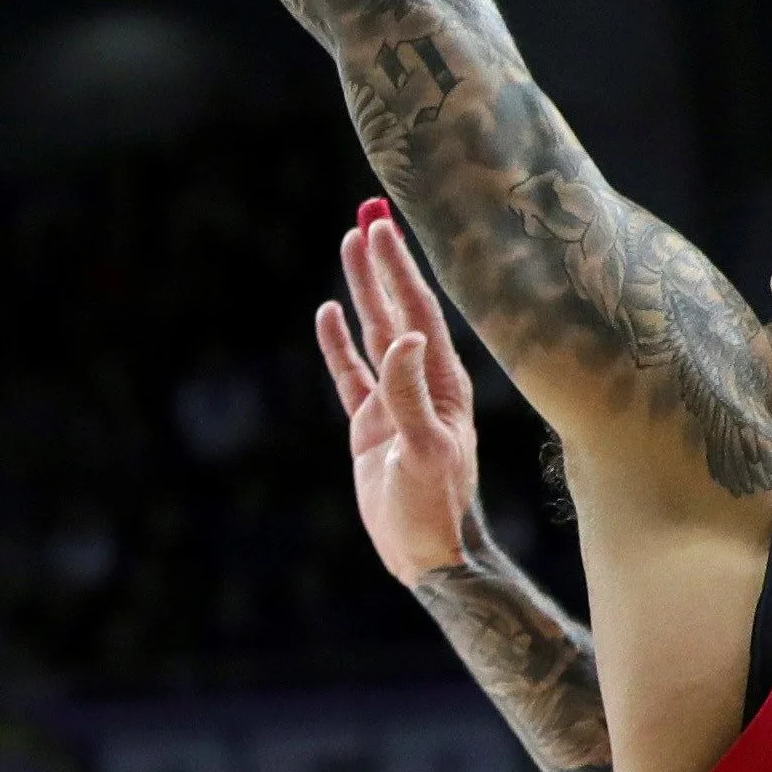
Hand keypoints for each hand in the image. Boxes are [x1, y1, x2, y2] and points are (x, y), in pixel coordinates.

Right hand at [317, 199, 487, 585]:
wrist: (428, 553)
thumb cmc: (435, 505)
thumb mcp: (425, 450)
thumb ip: (410, 395)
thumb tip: (400, 337)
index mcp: (442, 382)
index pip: (419, 312)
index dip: (401, 270)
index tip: (384, 228)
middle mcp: (421, 383)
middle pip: (397, 310)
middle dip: (383, 266)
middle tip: (368, 219)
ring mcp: (395, 401)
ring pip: (374, 333)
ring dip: (363, 291)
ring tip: (351, 247)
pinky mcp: (371, 425)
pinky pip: (350, 373)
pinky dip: (338, 343)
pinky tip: (328, 312)